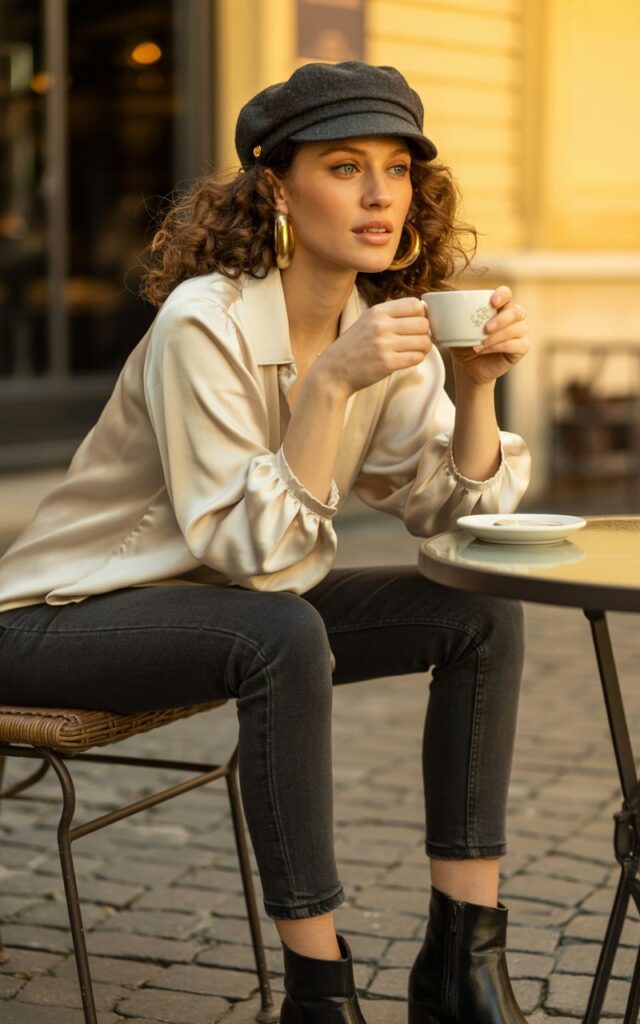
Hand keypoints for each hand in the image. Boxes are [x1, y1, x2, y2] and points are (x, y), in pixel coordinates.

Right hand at [313, 297, 431, 396]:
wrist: (333, 372)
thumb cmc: (353, 348)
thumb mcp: (367, 321)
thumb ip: (390, 315)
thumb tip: (423, 312)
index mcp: (377, 311)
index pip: (415, 304)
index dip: (421, 315)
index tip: (416, 324)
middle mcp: (381, 325)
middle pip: (423, 323)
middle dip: (425, 333)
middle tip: (417, 340)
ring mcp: (384, 345)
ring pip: (424, 341)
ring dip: (423, 348)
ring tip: (414, 350)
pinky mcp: (387, 364)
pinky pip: (416, 358)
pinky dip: (417, 359)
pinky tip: (407, 359)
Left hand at [444, 286, 528, 387]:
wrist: (467, 368)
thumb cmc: (463, 344)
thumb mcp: (454, 328)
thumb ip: (447, 316)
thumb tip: (425, 305)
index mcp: (498, 306)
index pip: (507, 293)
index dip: (502, 295)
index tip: (492, 302)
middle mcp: (513, 317)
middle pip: (517, 311)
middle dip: (502, 318)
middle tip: (485, 328)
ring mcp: (519, 332)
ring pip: (516, 329)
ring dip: (496, 336)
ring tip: (478, 344)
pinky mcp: (521, 348)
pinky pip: (517, 344)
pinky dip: (499, 347)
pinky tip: (484, 350)